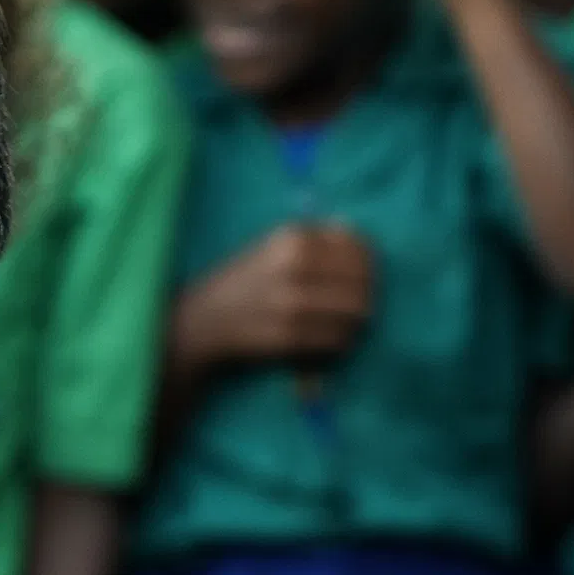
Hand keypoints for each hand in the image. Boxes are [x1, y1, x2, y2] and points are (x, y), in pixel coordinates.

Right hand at [175, 223, 377, 372]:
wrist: (203, 320)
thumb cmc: (245, 280)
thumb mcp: (274, 246)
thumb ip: (315, 237)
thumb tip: (354, 232)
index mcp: (293, 238)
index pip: (357, 247)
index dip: (370, 264)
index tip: (365, 276)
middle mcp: (294, 267)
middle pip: (362, 282)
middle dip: (367, 296)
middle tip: (360, 305)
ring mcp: (292, 303)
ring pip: (354, 313)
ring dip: (355, 322)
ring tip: (344, 324)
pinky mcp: (289, 337)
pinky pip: (336, 339)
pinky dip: (340, 342)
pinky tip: (329, 341)